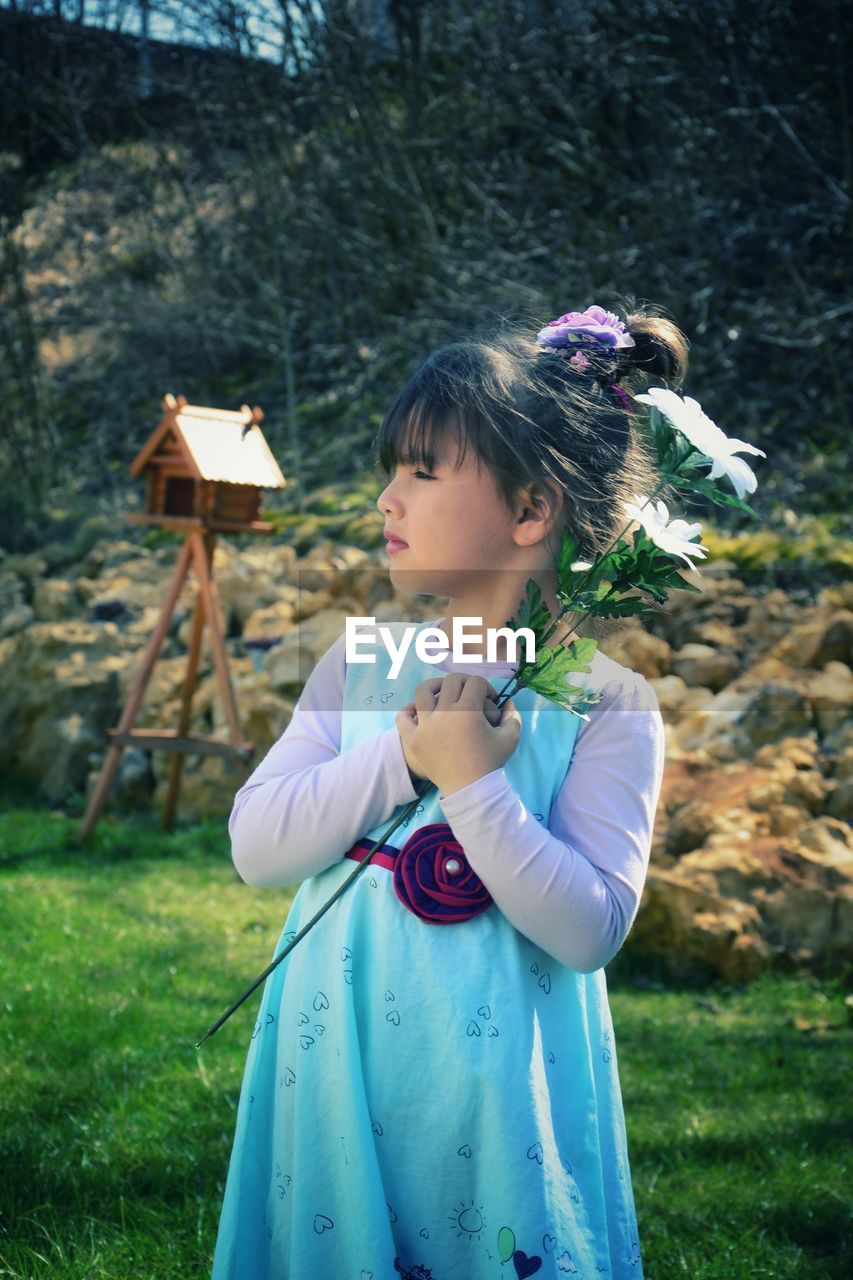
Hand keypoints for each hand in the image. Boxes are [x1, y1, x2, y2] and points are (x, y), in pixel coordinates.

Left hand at [395, 674, 521, 797]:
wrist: (470, 790)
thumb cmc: (491, 763)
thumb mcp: (510, 738)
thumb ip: (513, 715)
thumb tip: (508, 702)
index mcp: (468, 711)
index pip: (475, 682)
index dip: (486, 687)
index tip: (490, 700)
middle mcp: (444, 713)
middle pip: (451, 681)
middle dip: (465, 682)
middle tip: (470, 693)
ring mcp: (425, 725)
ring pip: (422, 691)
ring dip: (434, 687)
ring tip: (441, 693)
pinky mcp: (413, 738)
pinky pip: (402, 717)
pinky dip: (408, 711)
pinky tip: (419, 712)